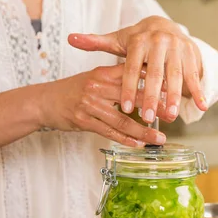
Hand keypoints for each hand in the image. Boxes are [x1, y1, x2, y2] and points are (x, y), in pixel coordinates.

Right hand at [39, 64, 165, 146]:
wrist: (44, 101)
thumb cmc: (75, 90)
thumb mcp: (96, 78)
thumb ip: (119, 78)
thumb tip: (149, 80)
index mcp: (104, 72)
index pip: (134, 75)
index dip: (154, 83)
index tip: (173, 91)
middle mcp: (97, 86)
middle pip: (132, 97)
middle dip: (155, 108)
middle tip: (172, 116)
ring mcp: (89, 104)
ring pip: (123, 120)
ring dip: (144, 131)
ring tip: (160, 138)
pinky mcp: (83, 120)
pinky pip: (109, 132)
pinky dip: (126, 139)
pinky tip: (139, 144)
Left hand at [68, 16, 207, 124]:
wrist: (167, 25)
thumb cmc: (139, 41)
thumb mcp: (119, 40)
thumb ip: (96, 43)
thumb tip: (72, 39)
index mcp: (139, 40)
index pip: (131, 67)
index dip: (128, 88)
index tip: (125, 107)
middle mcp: (160, 42)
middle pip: (154, 73)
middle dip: (151, 97)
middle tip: (146, 118)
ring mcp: (178, 48)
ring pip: (176, 76)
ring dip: (175, 97)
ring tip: (170, 116)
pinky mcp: (192, 54)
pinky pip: (195, 76)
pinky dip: (198, 91)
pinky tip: (201, 107)